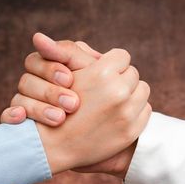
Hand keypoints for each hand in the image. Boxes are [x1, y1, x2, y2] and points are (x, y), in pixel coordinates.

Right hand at [0, 33, 100, 125]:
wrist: (101, 139)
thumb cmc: (102, 98)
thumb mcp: (94, 75)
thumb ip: (74, 55)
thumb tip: (38, 38)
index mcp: (47, 69)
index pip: (36, 61)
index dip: (51, 68)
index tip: (69, 79)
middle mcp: (34, 86)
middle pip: (27, 80)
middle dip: (50, 91)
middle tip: (73, 104)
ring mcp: (26, 107)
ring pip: (19, 99)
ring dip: (38, 108)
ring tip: (60, 119)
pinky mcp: (22, 126)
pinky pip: (7, 117)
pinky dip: (12, 116)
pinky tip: (21, 118)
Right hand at [1, 33, 150, 177]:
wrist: (54, 147)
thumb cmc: (53, 106)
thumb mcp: (58, 75)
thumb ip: (65, 53)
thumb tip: (38, 37)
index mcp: (102, 72)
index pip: (122, 56)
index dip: (111, 64)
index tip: (102, 73)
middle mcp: (118, 91)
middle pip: (133, 73)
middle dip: (121, 79)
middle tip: (106, 89)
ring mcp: (127, 112)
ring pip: (142, 91)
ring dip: (131, 94)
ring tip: (113, 102)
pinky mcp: (132, 130)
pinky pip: (145, 111)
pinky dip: (135, 112)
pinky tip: (117, 116)